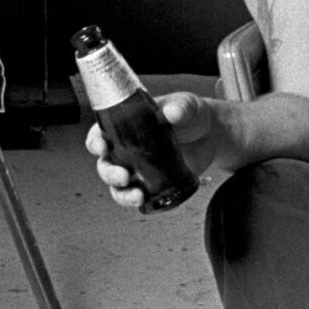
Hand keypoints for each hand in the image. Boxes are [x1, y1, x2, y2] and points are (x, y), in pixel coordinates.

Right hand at [83, 91, 219, 210]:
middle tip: (124, 176)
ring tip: (137, 196)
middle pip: (105, 164)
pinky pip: (137, 196)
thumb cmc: (193, 115)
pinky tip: (146, 201)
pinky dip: (137, 202)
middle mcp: (127, 148)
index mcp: (127, 125)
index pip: (101, 133)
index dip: (95, 141)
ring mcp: (139, 168)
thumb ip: (181, 107)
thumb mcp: (187, 106)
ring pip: (117, 186)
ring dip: (121, 194)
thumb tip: (172, 112)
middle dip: (109, 173)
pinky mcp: (152, 183)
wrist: (212, 136)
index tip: (102, 146)